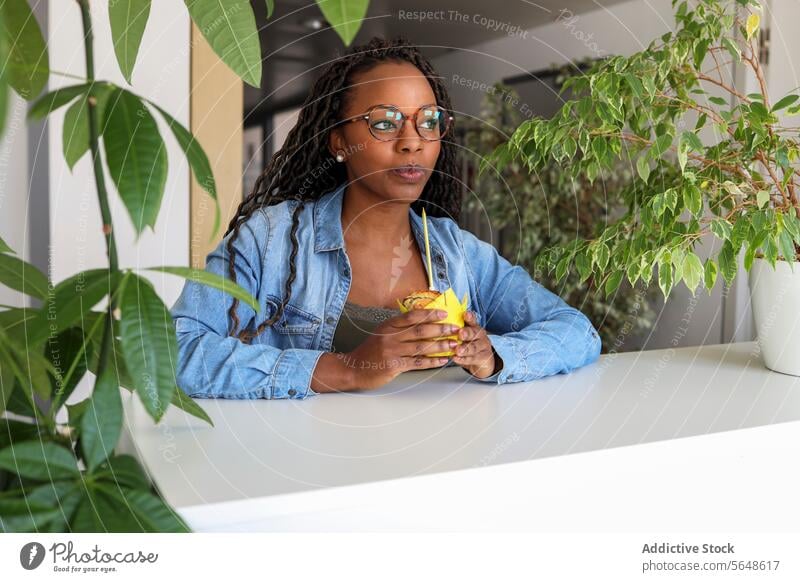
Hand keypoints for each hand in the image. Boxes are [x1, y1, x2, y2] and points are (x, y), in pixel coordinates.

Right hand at [341, 308, 459, 390]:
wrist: (353, 368)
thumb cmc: (370, 351)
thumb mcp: (381, 333)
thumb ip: (398, 328)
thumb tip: (421, 321)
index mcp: (389, 326)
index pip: (412, 316)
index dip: (430, 314)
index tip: (444, 314)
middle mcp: (391, 336)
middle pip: (420, 330)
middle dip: (441, 329)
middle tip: (455, 329)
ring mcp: (392, 351)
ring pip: (421, 346)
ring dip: (440, 345)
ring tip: (454, 344)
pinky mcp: (394, 365)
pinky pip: (417, 362)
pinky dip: (432, 361)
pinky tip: (442, 360)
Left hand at [451, 311, 502, 378]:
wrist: (483, 359)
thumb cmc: (468, 344)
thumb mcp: (464, 335)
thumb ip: (454, 329)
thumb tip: (437, 320)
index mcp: (473, 327)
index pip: (472, 320)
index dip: (469, 317)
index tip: (465, 314)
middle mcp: (479, 335)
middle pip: (474, 333)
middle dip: (467, 333)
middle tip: (460, 333)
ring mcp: (482, 346)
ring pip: (474, 347)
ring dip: (465, 348)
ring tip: (458, 350)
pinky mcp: (483, 358)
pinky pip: (473, 359)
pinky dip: (463, 359)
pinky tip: (456, 358)